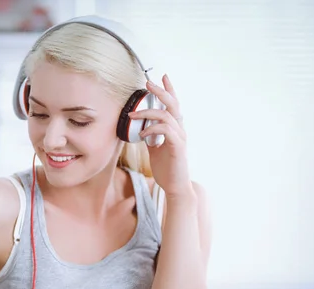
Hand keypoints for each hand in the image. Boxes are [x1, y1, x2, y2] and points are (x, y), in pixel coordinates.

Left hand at [129, 74, 192, 198]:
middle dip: (160, 91)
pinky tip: (143, 134)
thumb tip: (140, 127)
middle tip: (148, 83)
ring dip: (147, 113)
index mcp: (175, 128)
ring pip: (166, 116)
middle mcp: (180, 130)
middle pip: (173, 104)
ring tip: (133, 115)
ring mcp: (180, 138)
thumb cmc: (166, 168)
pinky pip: (166, 131)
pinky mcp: (177, 147)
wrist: (175, 186)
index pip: (173, 105)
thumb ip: (150, 136)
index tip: (162, 77)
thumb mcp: (155, 148)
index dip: (169, 90)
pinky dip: (152, 129)